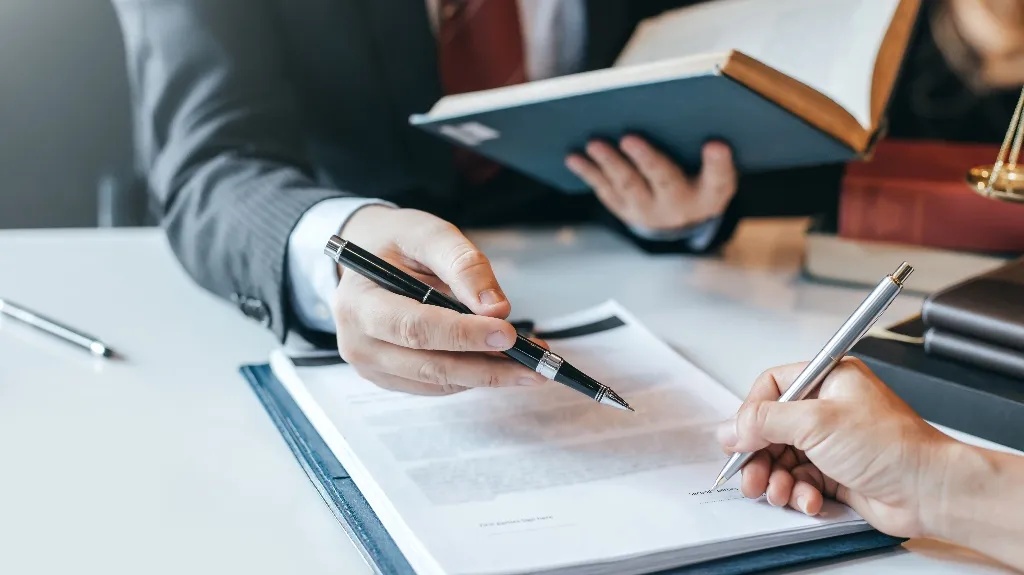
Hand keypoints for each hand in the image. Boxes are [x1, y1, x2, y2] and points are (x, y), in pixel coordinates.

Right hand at [332, 205, 547, 394]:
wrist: (369, 258)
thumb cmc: (397, 242)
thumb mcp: (428, 234)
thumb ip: (462, 264)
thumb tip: (496, 307)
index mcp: (359, 301)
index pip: (414, 328)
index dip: (462, 335)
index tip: (507, 333)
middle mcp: (358, 340)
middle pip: (428, 365)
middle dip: (486, 367)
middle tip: (534, 364)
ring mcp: (371, 365)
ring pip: (437, 381)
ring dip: (487, 375)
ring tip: (530, 362)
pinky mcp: (389, 377)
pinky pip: (436, 385)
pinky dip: (472, 376)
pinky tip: (502, 362)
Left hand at [565, 136, 735, 231]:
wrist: (680, 218)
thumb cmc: (700, 175)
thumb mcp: (714, 167)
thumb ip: (709, 149)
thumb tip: (687, 107)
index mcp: (711, 193)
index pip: (720, 179)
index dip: (718, 163)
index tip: (716, 143)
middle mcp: (680, 206)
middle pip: (665, 181)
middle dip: (647, 160)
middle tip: (629, 137)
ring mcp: (648, 211)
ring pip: (628, 186)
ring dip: (610, 163)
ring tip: (594, 143)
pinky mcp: (624, 209)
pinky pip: (605, 190)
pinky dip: (589, 172)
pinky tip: (573, 156)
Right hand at [716, 358, 956, 538]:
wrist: (929, 491)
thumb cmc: (892, 447)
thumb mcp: (817, 423)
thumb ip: (765, 421)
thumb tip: (731, 428)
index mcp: (828, 379)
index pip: (772, 387)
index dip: (751, 413)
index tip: (740, 437)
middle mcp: (828, 408)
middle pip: (771, 428)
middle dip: (758, 455)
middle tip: (750, 475)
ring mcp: (831, 442)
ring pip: (782, 458)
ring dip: (775, 478)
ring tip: (777, 492)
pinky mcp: (835, 472)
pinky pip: (800, 480)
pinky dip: (798, 492)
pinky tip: (807, 499)